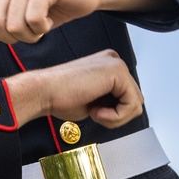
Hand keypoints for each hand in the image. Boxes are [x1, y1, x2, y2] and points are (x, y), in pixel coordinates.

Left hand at [0, 0, 164, 49]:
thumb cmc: (48, 9)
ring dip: (30, 35)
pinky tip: (50, 19)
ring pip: (13, 25)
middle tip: (30, 29)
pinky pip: (33, 20)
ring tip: (41, 23)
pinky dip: (43, 29)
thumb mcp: (15, 24)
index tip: (12, 29)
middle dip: (13, 37)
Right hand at [5, 51, 143, 129]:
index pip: (127, 96)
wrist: (43, 92)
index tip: (92, 109)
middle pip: (135, 100)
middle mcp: (114, 61)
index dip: (113, 113)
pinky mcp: (117, 72)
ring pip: (136, 104)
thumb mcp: (93, 101)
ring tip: (95, 111)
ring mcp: (117, 64)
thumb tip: (124, 112)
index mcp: (108, 66)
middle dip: (117, 115)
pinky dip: (115, 116)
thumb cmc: (59, 97)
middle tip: (94, 112)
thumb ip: (110, 102)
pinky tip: (96, 110)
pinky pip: (131, 104)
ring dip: (115, 117)